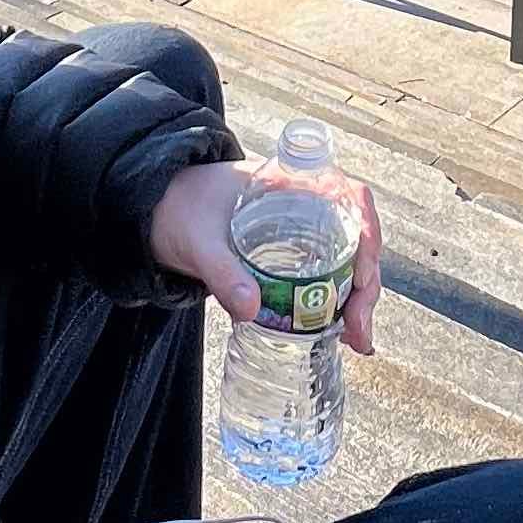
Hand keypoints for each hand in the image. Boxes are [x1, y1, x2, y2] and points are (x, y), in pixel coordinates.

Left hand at [147, 155, 380, 354]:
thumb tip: (250, 309)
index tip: (362, 270)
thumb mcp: (197, 240)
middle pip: (357, 236)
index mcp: (292, 183)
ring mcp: (302, 232)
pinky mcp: (291, 257)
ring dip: (358, 298)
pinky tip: (341, 331)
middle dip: (366, 283)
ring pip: (348, 260)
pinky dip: (339, 303)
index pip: (350, 195)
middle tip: (357, 329)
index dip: (367, 229)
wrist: (155, 211)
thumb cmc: (178, 210)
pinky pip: (328, 275)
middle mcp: (306, 204)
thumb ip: (221, 271)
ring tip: (356, 338)